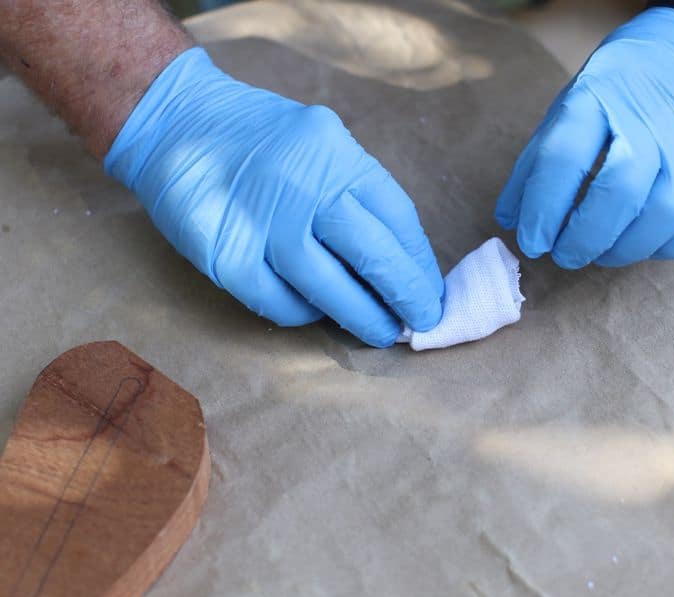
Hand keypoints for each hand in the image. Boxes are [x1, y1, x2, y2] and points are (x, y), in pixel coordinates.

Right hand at [105, 48, 443, 346]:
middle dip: (403, 297)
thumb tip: (395, 263)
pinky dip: (304, 314)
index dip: (418, 264)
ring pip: (327, 287)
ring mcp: (260, 220)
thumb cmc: (262, 139)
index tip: (430, 292)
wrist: (175, 119)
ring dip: (360, 316)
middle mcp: (301, 184)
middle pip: (371, 254)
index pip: (396, 217)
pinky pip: (279, 301)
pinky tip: (317, 312)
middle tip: (421, 324)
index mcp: (334, 152)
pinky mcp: (224, 253)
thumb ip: (352, 193)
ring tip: (380, 332)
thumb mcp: (319, 144)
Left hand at [495, 8, 673, 268]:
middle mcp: (652, 118)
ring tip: (599, 253)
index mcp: (600, 95)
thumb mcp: (571, 105)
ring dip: (622, 249)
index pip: (564, 158)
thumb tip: (511, 220)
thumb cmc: (623, 91)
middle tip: (564, 255)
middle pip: (618, 191)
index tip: (532, 242)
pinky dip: (663, 247)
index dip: (543, 209)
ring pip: (663, 215)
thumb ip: (538, 162)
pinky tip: (641, 243)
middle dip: (583, 237)